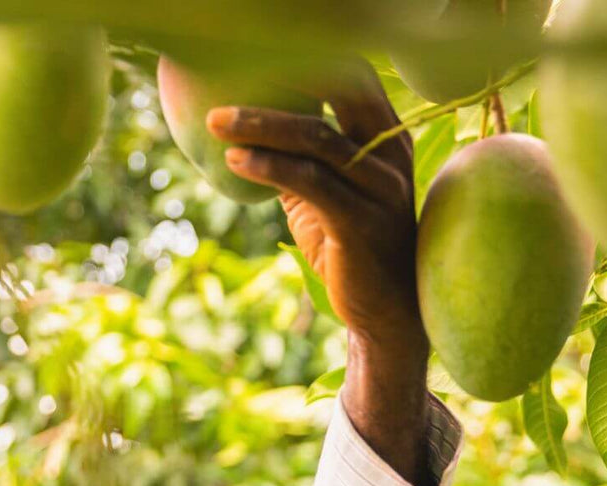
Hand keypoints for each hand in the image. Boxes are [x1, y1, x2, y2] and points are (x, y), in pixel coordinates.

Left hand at [206, 63, 433, 485]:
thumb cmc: (350, 248)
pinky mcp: (362, 223)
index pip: (353, 79)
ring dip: (260, 126)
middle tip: (229, 78)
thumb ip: (296, 160)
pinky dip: (268, 166)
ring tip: (216, 121)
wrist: (385, 313)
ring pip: (317, 139)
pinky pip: (310, 182)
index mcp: (386, 139)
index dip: (312, 59)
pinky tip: (234, 160)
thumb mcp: (321, 197)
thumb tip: (245, 133)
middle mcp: (390, 156)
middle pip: (337, 95)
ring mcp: (381, 188)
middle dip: (283, 79)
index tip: (257, 51)